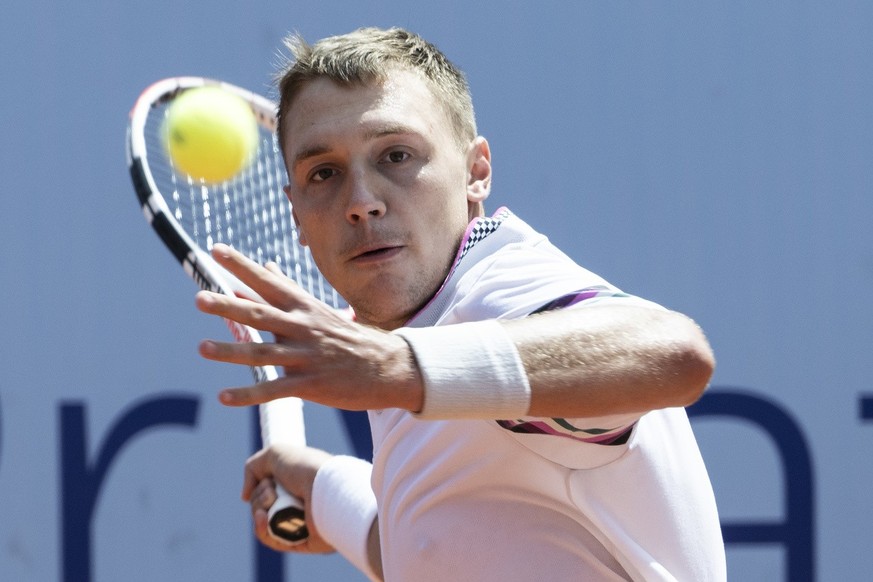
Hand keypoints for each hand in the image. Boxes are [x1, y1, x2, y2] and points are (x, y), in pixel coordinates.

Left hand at [195, 243, 422, 411]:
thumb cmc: (349, 337)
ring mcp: (306, 357)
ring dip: (231, 352)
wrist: (388, 368)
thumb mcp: (319, 309)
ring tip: (202, 348)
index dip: (242, 266)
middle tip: (200, 299)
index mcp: (304, 308)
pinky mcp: (311, 385)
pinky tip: (223, 397)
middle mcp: (303, 328)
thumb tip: (265, 264)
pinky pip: (274, 390)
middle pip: (260, 315)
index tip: (217, 250)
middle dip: (228, 307)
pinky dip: (248, 394)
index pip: (268, 282)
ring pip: (263, 353)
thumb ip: (287, 289)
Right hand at [243, 444, 333, 552]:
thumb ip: (254, 468)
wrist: (325, 488)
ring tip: (270, 503)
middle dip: (259, 497)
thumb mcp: (275, 454)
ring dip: (259, 512)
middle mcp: (301, 502)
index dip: (262, 486)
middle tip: (272, 490)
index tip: (267, 479)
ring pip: (265, 523)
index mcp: (299, 483)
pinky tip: (262, 519)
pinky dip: (262, 529)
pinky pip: (273, 540)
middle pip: (264, 506)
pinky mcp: (301, 542)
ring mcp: (301, 522)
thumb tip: (245, 496)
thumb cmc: (305, 468)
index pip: (270, 489)